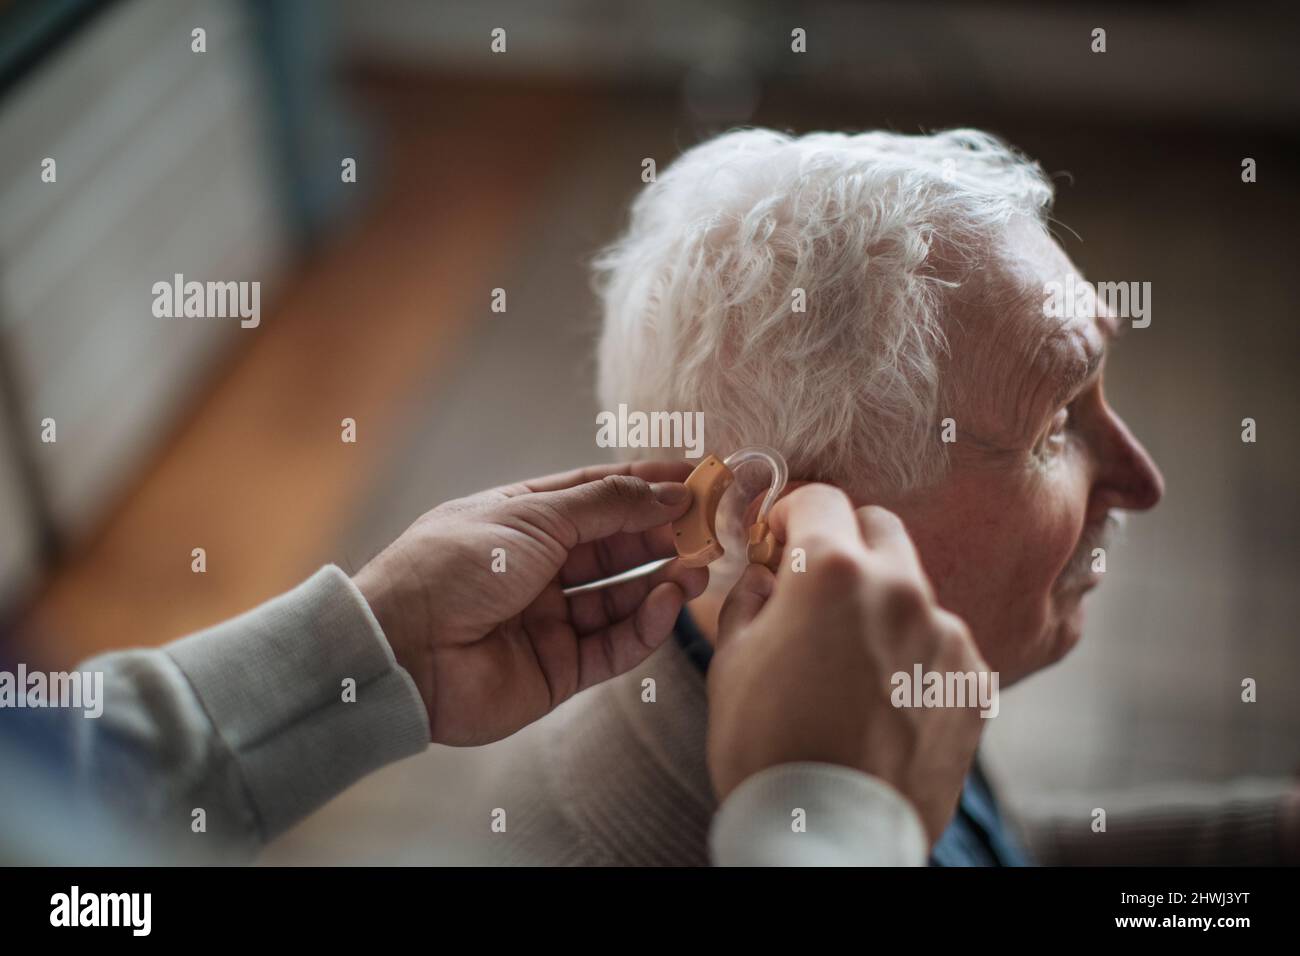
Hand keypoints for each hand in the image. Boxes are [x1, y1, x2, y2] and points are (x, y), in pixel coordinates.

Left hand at [354, 462, 707, 745]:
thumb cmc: (455, 564)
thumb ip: (608, 505)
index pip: (600, 494)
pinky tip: (667, 601)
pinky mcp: (559, 669)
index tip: (700, 476)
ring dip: (664, 579)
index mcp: (525, 519)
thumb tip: (669, 489)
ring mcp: (550, 619)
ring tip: (699, 567)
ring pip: (623, 597)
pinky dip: (646, 624)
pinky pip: (615, 645)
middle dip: (665, 533)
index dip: (650, 484)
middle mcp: (540, 566)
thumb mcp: (535, 516)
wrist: (403, 648)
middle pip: (618, 546)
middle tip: (712, 526)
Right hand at [705, 483, 986, 842]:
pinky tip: (881, 698)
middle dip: (845, 543)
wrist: (831, 835)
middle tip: (816, 587)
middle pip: (879, 528)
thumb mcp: (731, 663)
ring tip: (848, 663)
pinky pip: (938, 642)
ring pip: (911, 589)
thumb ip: (750, 600)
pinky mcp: (973, 679)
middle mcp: (900, 588)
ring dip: (880, 604)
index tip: (780, 538)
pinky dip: (911, 653)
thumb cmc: (766, 748)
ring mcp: (946, 633)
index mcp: (834, 572)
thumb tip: (766, 577)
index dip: (791, 514)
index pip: (819, 500)